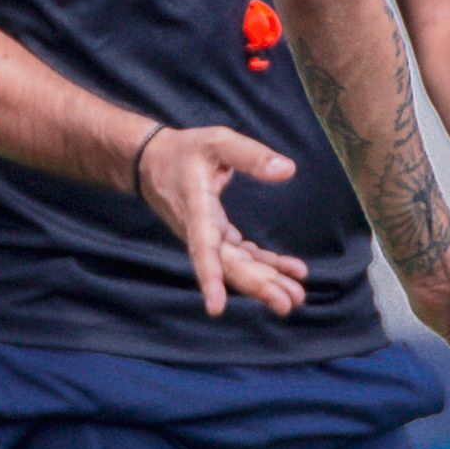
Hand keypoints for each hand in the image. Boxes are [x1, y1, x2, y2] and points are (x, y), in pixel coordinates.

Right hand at [130, 123, 313, 318]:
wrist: (153, 162)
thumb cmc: (184, 150)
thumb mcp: (217, 141)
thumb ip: (251, 155)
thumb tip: (287, 170)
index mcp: (196, 208)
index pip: (202, 247)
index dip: (210, 276)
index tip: (215, 307)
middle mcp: (199, 231)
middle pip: (228, 266)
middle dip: (257, 286)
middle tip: (289, 302)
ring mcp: (207, 237)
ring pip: (237, 266)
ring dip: (266, 281)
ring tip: (296, 296)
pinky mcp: (216, 236)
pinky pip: (241, 257)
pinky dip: (265, 266)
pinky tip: (290, 272)